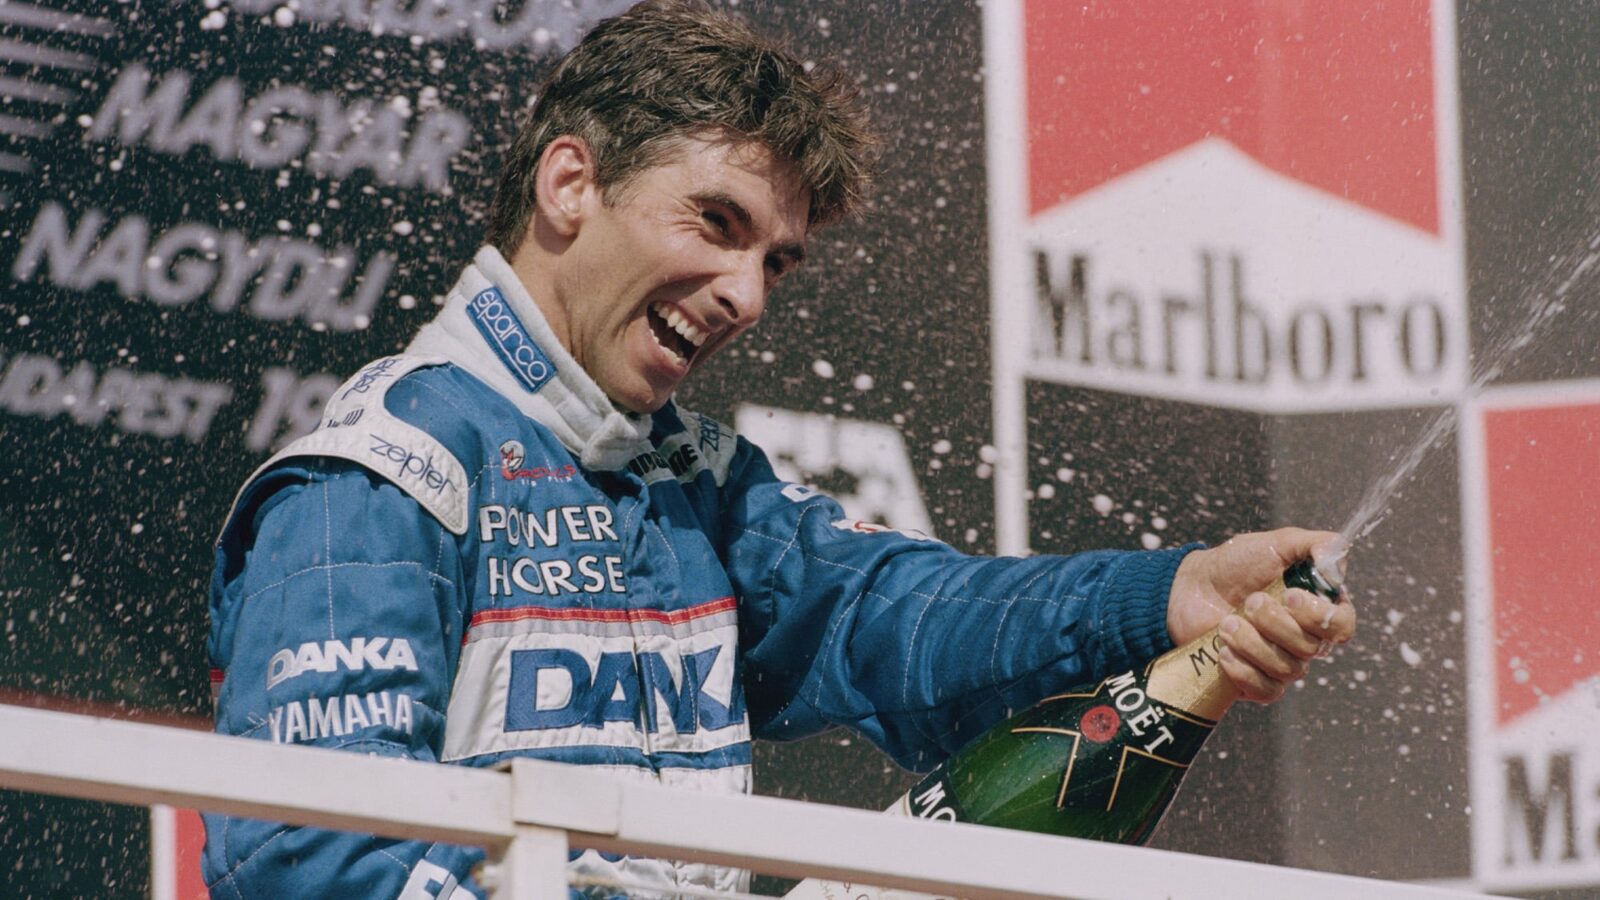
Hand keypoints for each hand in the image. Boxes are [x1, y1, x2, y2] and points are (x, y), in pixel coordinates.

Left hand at [1166, 527, 1355, 702]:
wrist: (1190, 588)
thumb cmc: (1235, 565)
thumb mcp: (1275, 544)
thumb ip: (1314, 544)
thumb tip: (1335, 560)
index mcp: (1317, 608)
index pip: (1342, 625)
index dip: (1319, 615)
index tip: (1288, 595)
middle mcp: (1306, 639)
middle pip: (1312, 648)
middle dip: (1276, 624)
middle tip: (1250, 602)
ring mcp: (1282, 663)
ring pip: (1287, 668)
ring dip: (1252, 642)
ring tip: (1227, 622)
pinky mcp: (1257, 681)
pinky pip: (1267, 690)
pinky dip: (1244, 671)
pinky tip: (1224, 652)